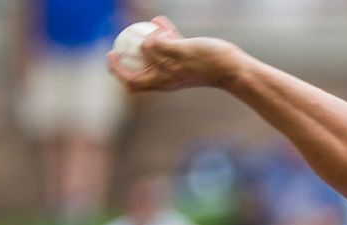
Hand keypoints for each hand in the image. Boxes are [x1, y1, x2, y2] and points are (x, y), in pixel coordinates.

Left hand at [107, 16, 241, 92]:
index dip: (118, 69)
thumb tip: (144, 42)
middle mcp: (167, 78)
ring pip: (153, 59)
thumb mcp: (180, 51)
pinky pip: (169, 50)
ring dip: (146, 45)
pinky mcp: (187, 63)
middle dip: (128, 59)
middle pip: (139, 73)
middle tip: (120, 45)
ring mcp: (177, 71)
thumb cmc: (209, 61)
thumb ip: (159, 47)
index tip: (112, 53)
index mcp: (162, 80)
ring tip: (142, 27)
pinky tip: (161, 22)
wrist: (234, 68)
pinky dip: (163, 38)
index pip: (131, 81)